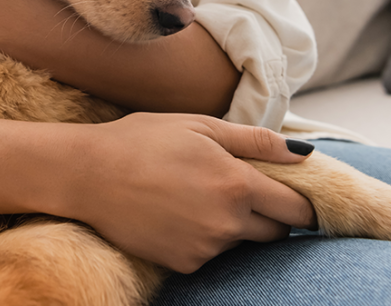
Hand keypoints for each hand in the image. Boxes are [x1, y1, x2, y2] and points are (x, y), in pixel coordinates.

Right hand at [58, 113, 316, 272]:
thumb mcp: (201, 126)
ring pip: (241, 242)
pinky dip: (205, 237)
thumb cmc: (143, 140)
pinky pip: (211, 253)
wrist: (87, 174)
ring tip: (196, 193)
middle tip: (240, 188)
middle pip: (276, 232)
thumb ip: (256, 141)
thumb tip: (303, 154)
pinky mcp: (183, 264)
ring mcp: (204, 248)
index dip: (303, 201)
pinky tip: (178, 212)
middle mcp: (226, 223)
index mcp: (237, 184)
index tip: (297, 194)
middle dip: (271, 214)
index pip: (296, 207)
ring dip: (234, 224)